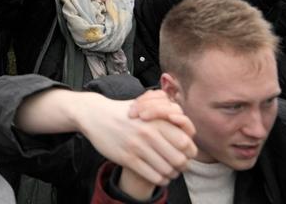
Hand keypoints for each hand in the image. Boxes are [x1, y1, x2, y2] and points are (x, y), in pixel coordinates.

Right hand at [78, 95, 196, 187]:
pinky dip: (160, 180)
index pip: (185, 142)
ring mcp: (137, 147)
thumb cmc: (124, 111)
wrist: (95, 115)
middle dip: (182, 166)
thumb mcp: (146, 104)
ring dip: (171, 174)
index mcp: (157, 120)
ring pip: (166, 170)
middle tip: (179, 166)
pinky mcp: (127, 158)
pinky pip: (152, 176)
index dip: (189, 152)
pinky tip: (159, 177)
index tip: (186, 154)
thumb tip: (184, 123)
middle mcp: (149, 134)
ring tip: (169, 173)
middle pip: (179, 159)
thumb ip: (166, 111)